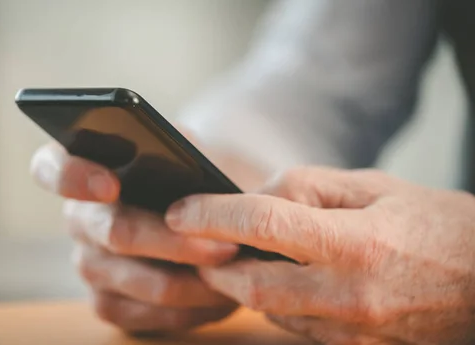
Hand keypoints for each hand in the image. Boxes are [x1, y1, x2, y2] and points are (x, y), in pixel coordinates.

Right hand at [30, 139, 238, 332]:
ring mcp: (89, 264)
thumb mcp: (184, 147)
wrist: (199, 206)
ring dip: (195, 283)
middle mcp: (77, 218)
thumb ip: (178, 150)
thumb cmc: (187, 171)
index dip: (74, 177)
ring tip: (238, 273)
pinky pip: (147, 316)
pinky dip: (190, 310)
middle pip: (116, 232)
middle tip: (224, 246)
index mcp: (81, 170)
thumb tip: (194, 174)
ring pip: (141, 282)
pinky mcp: (108, 302)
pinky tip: (218, 297)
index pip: (51, 169)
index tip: (112, 185)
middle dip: (176, 242)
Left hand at [165, 167, 474, 343]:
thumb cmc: (437, 225)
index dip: (211, 215)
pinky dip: (272, 303)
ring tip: (233, 256)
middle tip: (193, 242)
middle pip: (250, 284)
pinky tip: (277, 279)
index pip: (264, 225)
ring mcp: (351, 330)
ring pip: (267, 310)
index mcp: (355, 242)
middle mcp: (349, 293)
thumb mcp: (374, 187)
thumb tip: (255, 198)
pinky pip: (294, 327)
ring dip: (240, 283)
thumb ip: (308, 188)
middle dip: (210, 264)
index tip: (179, 210)